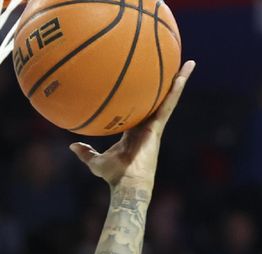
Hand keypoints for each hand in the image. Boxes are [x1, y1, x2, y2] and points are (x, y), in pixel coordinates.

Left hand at [70, 60, 195, 188]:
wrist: (127, 183)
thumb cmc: (113, 175)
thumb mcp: (95, 161)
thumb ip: (86, 152)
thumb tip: (72, 144)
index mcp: (133, 131)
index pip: (139, 110)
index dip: (141, 98)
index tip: (143, 84)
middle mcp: (146, 126)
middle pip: (157, 100)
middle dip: (166, 84)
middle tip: (173, 65)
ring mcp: (154, 126)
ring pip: (168, 99)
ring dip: (178, 81)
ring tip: (188, 63)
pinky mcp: (158, 127)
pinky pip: (168, 105)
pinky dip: (175, 91)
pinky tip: (181, 77)